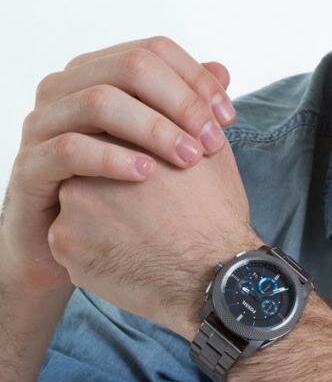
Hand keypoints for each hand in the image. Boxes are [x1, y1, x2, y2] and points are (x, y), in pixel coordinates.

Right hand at [1, 35, 235, 294]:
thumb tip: (223, 71)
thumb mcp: (161, 141)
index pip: (155, 51)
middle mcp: (68, 86)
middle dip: (182, 102)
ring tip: (189, 157)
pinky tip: (148, 175)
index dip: (197, 79)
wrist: (80, 242)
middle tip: (213, 141)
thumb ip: (187, 105)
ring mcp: (44, 122)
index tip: (228, 117)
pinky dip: (114, 158)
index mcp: (101, 71)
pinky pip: (70, 149)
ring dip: (154, 128)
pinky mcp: (30, 165)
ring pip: (100, 102)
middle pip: (132, 66)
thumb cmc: (125, 185)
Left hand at [48, 133, 261, 339]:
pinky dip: (94, 245)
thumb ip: (187, 123)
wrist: (214, 274)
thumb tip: (187, 108)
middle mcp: (90, 165)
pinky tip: (127, 252)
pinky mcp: (65, 245)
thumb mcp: (213, 155)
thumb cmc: (217, 214)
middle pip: (89, 166)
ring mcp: (71, 206)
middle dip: (110, 181)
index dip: (131, 152)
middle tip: (144, 204)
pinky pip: (73, 239)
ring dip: (100, 213)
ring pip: (78, 203)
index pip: (111, 134)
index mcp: (126, 138)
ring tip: (139, 229)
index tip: (151, 172)